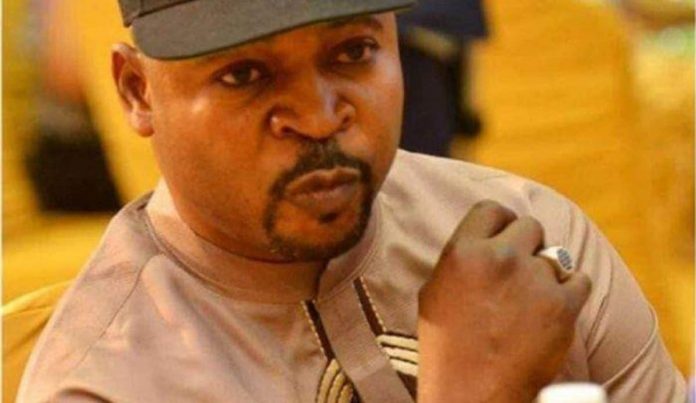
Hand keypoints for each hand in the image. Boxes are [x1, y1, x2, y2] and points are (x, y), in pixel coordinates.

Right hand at [417, 201, 591, 402]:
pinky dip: (571, 293)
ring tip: (534, 300)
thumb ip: (460, 258)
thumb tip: (483, 239)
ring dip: (548, 273)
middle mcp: (499, 257)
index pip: (492, 209)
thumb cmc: (447, 348)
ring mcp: (534, 280)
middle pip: (530, 226)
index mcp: (463, 252)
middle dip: (527, 246)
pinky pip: (579, 280)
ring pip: (556, 256)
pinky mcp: (563, 305)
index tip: (506, 236)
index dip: (502, 222)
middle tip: (522, 271)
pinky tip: (554, 310)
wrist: (472, 393)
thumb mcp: (434, 292)